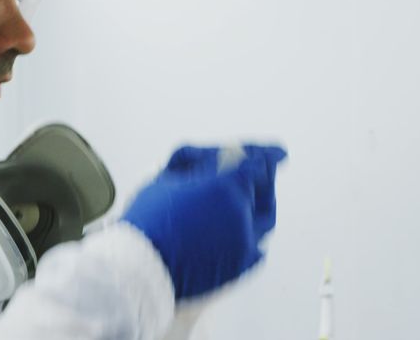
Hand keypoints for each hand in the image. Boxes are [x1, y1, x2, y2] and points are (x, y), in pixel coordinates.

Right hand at [122, 143, 285, 299]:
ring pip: (263, 221)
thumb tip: (216, 160)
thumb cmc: (148, 220)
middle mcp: (241, 214)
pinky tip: (239, 233)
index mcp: (224, 187)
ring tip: (246, 204)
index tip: (278, 152)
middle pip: (265, 193)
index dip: (267, 156)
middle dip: (263, 182)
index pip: (257, 165)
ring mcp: (243, 243)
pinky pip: (255, 248)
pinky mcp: (239, 267)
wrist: (141, 268)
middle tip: (258, 177)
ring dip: (258, 208)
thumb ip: (197, 165)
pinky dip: (251, 237)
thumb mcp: (167, 178)